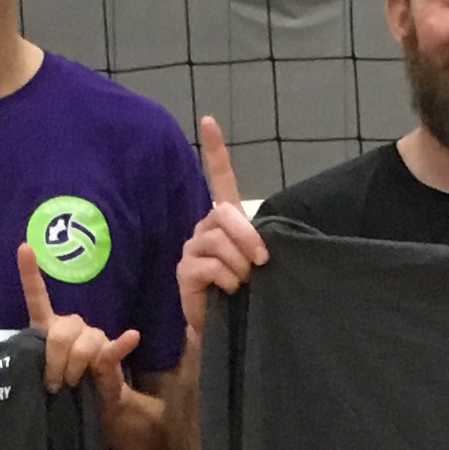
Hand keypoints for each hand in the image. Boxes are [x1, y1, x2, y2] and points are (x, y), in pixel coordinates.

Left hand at [17, 243, 137, 407]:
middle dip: (54, 362)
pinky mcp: (112, 352)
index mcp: (50, 327)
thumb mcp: (45, 377)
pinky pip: (114, 346)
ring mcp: (94, 337)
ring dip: (74, 367)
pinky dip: (122, 343)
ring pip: (82, 345)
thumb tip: (50, 373)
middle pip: (60, 333)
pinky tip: (132, 336)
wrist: (96, 404)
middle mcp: (72, 326)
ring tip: (72, 384)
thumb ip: (42, 368)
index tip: (24, 248)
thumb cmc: (64, 388)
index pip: (38, 296)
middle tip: (53, 384)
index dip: (30, 273)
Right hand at [176, 115, 266, 345]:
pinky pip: (210, 265)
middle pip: (224, 213)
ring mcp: (192, 249)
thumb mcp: (257, 262)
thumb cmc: (247, 294)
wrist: (226, 329)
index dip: (215, 151)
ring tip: (244, 282)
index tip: (208, 120)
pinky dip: (227, 278)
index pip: (218, 178)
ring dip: (240, 263)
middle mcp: (205, 229)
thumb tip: (263, 245)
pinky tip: (230, 290)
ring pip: (218, 240)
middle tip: (261, 261)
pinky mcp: (184, 271)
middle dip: (247, 235)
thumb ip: (258, 243)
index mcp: (224, 221)